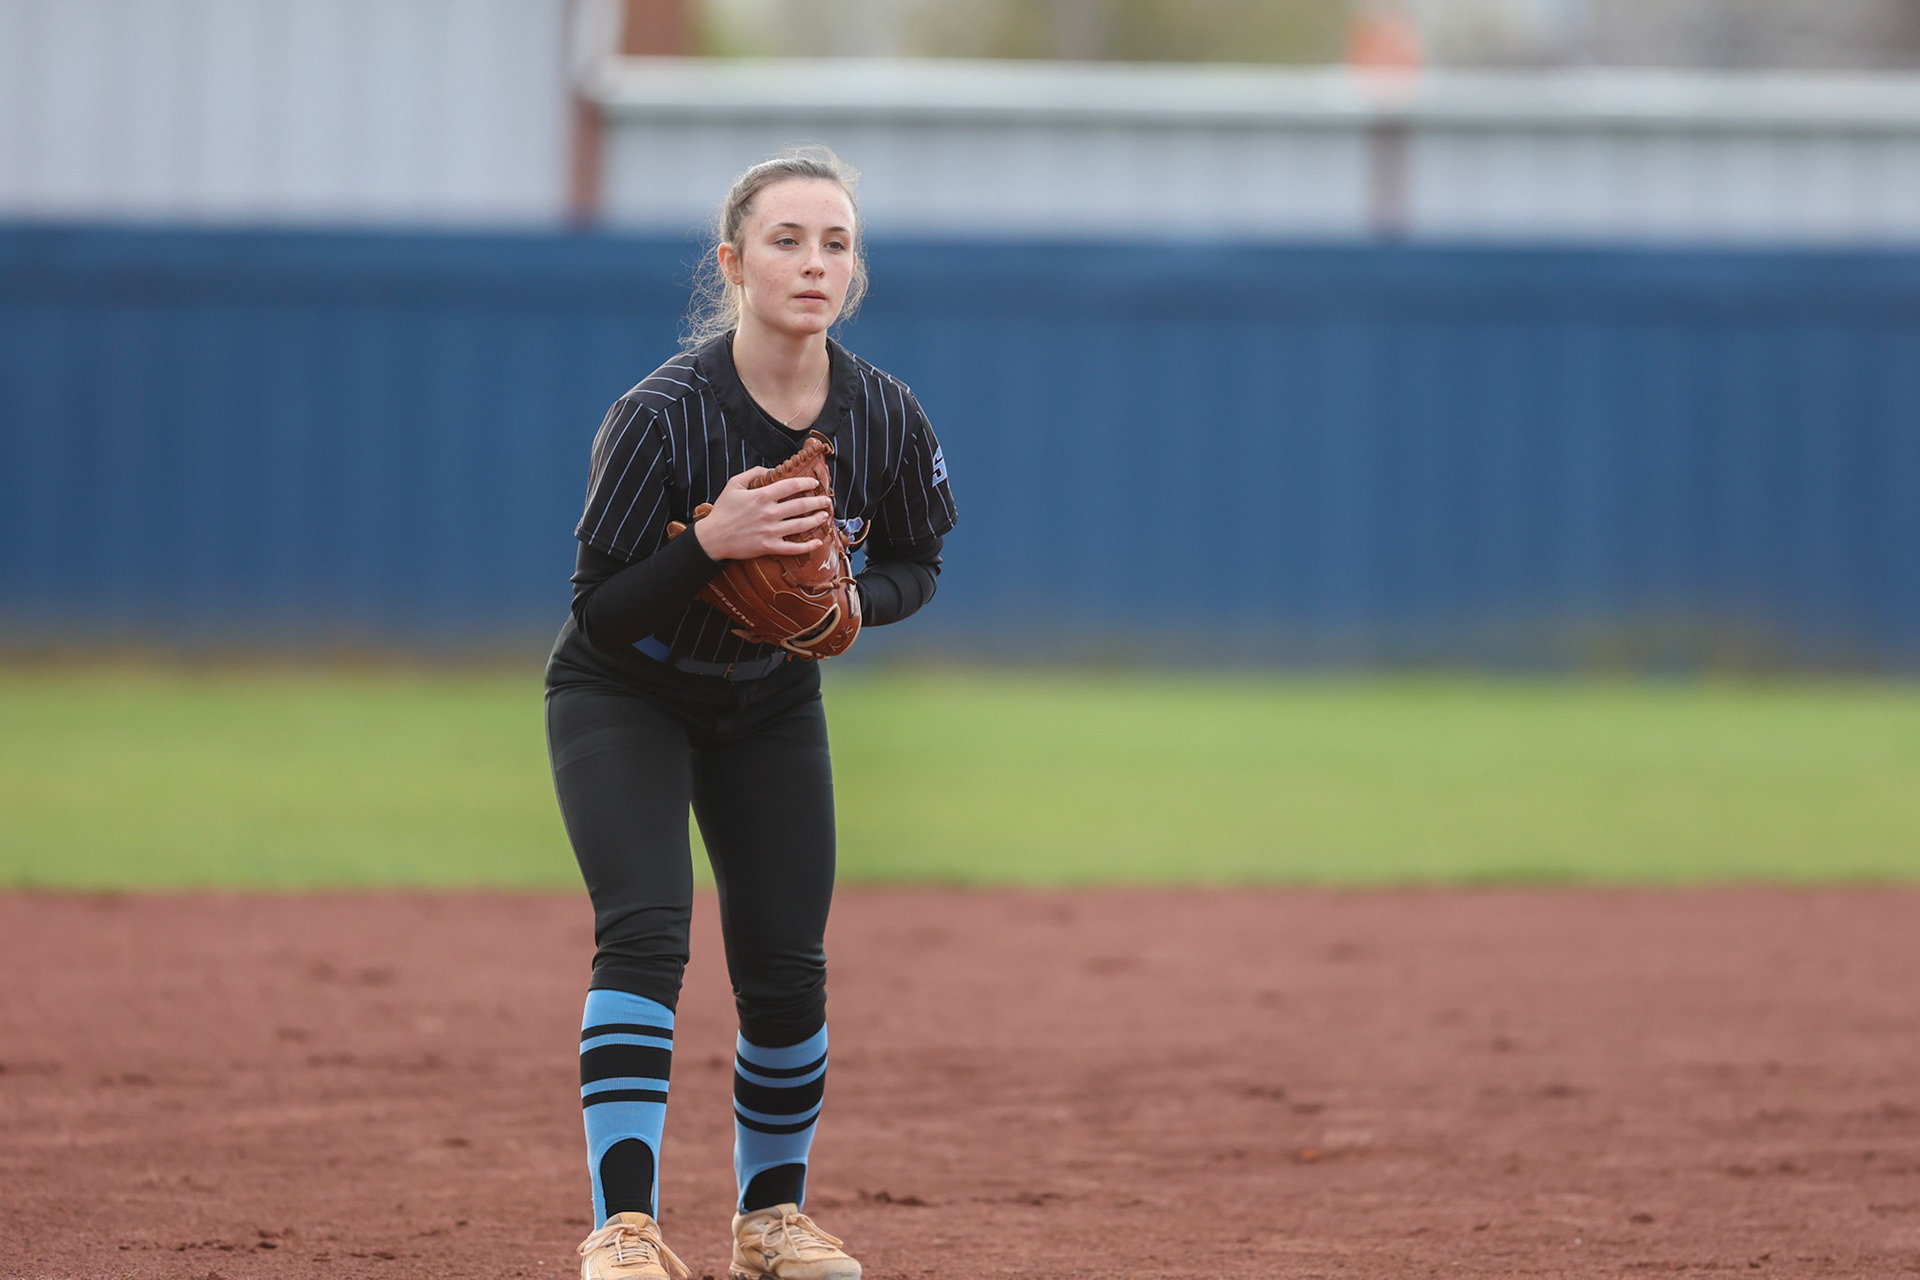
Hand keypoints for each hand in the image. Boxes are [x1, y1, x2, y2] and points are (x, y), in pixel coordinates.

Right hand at [692, 468, 832, 560]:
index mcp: (761, 496)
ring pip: (800, 525)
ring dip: (816, 520)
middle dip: (817, 501)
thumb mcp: (733, 484)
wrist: (712, 538)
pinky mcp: (768, 547)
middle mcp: (769, 513)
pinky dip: (807, 546)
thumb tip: (770, 469)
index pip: (791, 486)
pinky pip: (792, 548)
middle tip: (827, 500)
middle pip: (800, 505)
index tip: (814, 483)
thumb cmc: (723, 510)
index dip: (806, 482)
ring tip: (825, 516)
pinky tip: (818, 542)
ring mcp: (770, 531)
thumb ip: (752, 473)